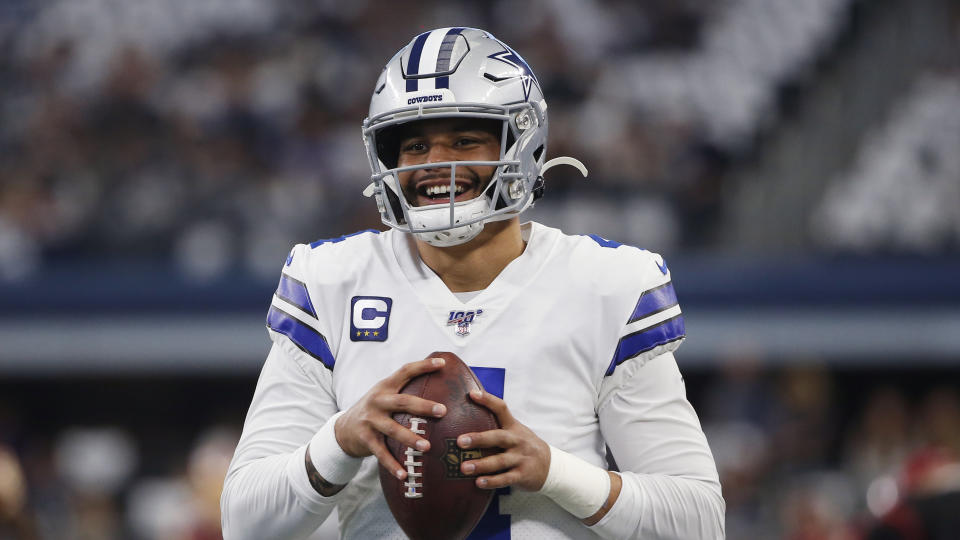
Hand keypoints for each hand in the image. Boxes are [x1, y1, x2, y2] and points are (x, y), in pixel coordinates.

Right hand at [334, 357, 447, 479]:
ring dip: (410, 438)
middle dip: (423, 406)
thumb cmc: (375, 410)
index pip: (405, 371)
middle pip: (402, 402)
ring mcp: (370, 420)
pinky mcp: (365, 438)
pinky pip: (381, 453)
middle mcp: (378, 400)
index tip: (442, 363)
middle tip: (442, 411)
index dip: (423, 366)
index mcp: (386, 386)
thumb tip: (439, 384)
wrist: (344, 428)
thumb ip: (405, 391)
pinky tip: (405, 475)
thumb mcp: (385, 395)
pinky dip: (393, 465)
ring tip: (427, 447)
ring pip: (392, 429)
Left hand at [457, 389, 550, 490]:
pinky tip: (478, 483)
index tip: (472, 394)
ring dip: (481, 464)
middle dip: (478, 439)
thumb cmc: (524, 447)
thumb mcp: (516, 432)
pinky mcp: (522, 475)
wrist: (551, 466)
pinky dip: (492, 481)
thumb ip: (497, 427)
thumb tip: (467, 421)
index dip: (487, 400)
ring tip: (464, 467)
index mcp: (513, 427)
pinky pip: (506, 479)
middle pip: (498, 437)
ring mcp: (521, 458)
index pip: (501, 409)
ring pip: (499, 461)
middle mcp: (518, 440)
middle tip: (460, 441)